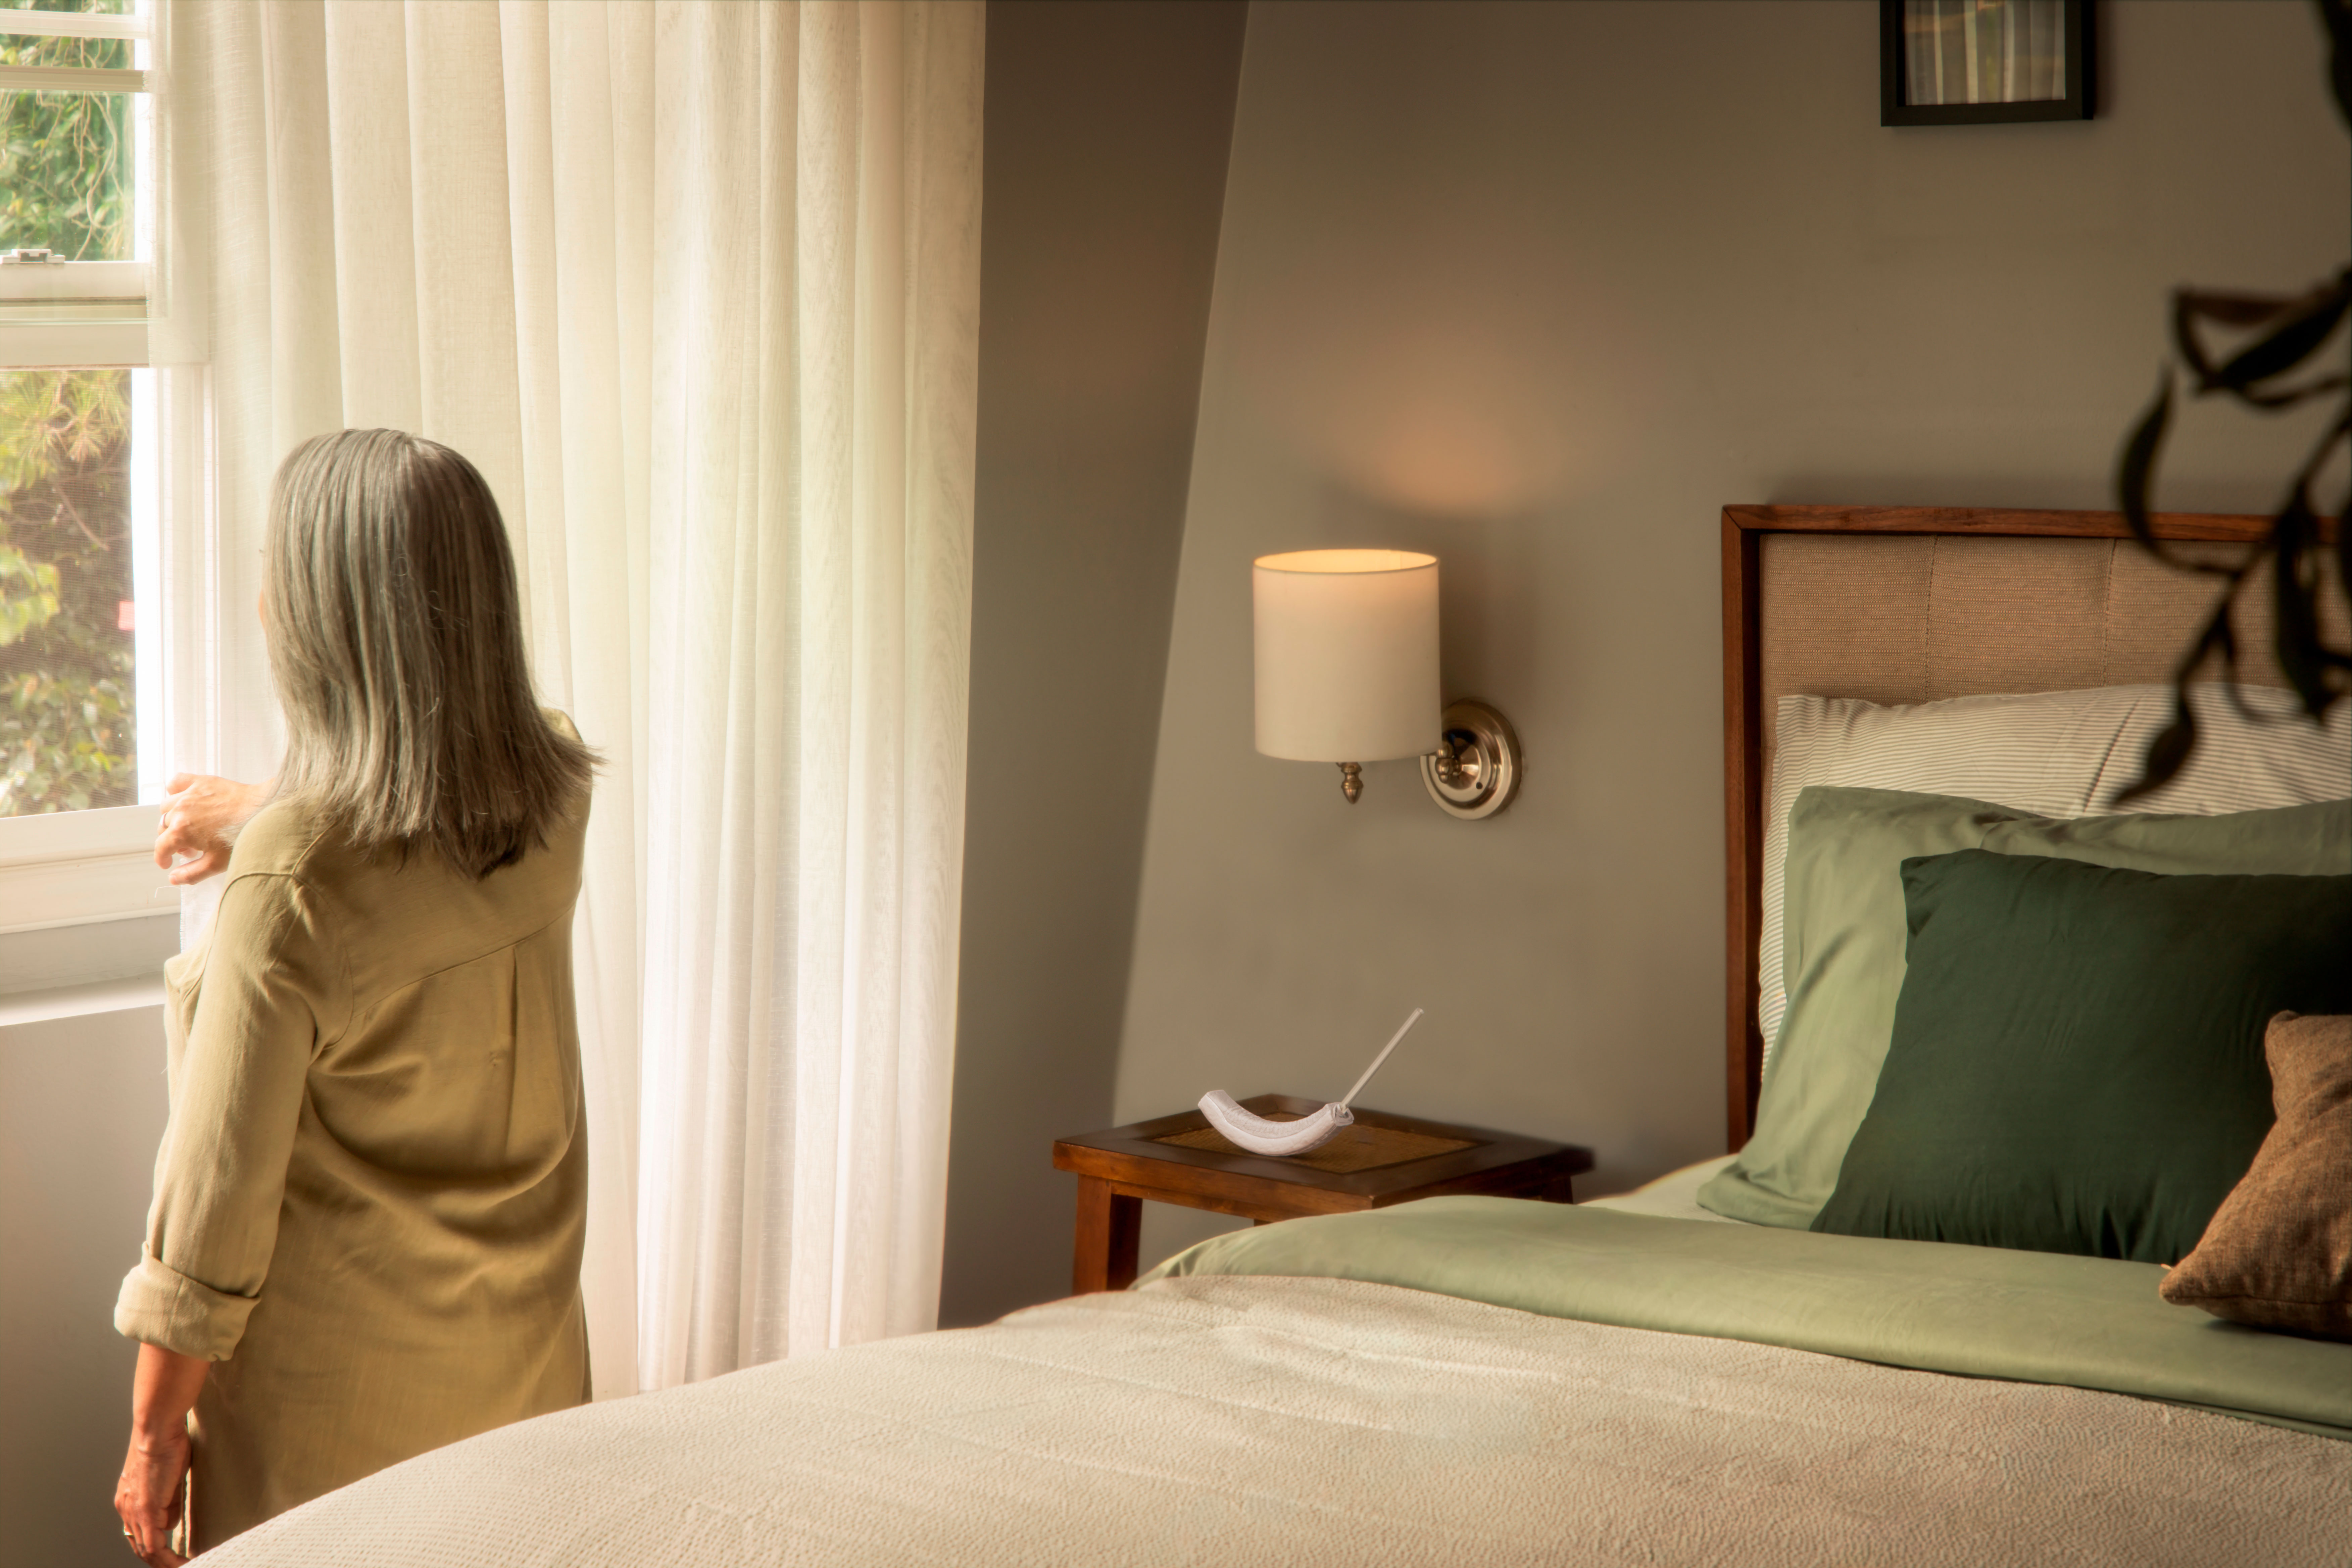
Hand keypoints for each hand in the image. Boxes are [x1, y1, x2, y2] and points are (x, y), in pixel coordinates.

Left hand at [113, 1426, 190, 1566]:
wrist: (156, 1429)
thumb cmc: (165, 1443)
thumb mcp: (168, 1477)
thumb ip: (168, 1500)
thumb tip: (170, 1521)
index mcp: (129, 1499)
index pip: (138, 1533)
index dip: (153, 1548)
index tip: (169, 1555)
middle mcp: (126, 1508)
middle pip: (139, 1546)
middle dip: (157, 1561)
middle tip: (175, 1565)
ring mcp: (134, 1510)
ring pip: (145, 1549)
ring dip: (163, 1562)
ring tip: (180, 1565)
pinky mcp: (147, 1510)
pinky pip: (154, 1544)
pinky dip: (166, 1558)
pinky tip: (180, 1561)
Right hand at [153, 773, 268, 884]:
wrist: (265, 812)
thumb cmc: (244, 837)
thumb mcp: (217, 863)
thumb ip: (192, 874)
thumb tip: (173, 878)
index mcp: (182, 831)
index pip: (161, 847)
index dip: (162, 858)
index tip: (167, 863)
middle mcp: (181, 810)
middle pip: (164, 828)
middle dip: (173, 840)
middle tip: (190, 847)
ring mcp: (190, 794)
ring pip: (167, 807)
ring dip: (173, 818)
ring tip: (189, 826)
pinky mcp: (201, 781)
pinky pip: (177, 782)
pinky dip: (176, 790)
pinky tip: (185, 799)